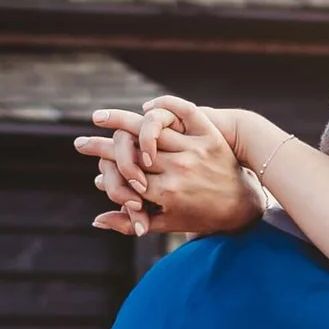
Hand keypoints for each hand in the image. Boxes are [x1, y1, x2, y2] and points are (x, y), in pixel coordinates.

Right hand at [79, 102, 257, 239]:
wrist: (244, 205)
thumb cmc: (203, 217)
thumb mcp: (168, 223)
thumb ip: (131, 220)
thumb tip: (96, 219)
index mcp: (166, 192)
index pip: (124, 172)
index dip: (102, 161)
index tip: (85, 149)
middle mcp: (178, 169)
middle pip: (131, 150)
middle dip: (103, 143)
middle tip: (83, 137)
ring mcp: (194, 150)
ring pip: (151, 128)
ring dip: (122, 121)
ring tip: (102, 117)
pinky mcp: (210, 136)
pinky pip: (185, 111)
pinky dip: (166, 105)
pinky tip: (147, 106)